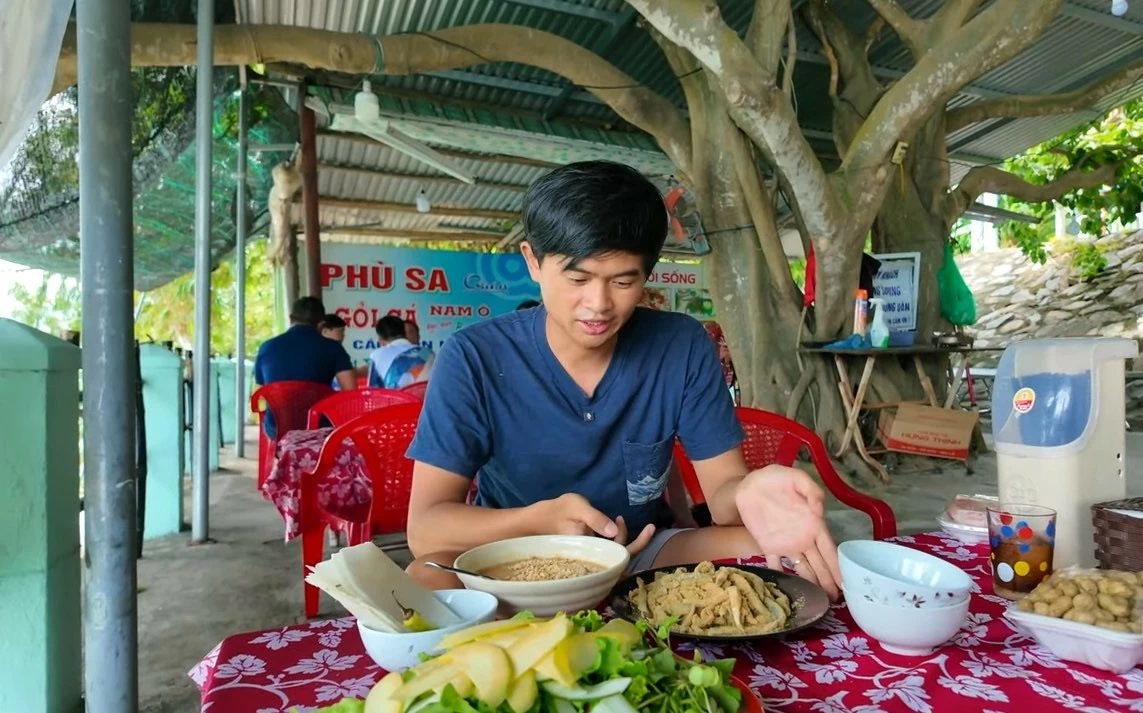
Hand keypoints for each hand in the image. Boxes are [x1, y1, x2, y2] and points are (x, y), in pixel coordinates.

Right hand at [532, 494, 654, 554]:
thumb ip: (595, 519)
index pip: (621, 555)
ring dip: (624, 538)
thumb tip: (614, 530)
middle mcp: (593, 558)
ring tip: (620, 518)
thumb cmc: (558, 510)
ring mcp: (591, 556)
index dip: (638, 544)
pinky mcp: (589, 552)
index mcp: (591, 550)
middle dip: (637, 543)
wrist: (537, 520)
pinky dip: (616, 540)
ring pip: (615, 554)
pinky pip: (608, 551)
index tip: (650, 527)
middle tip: (649, 526)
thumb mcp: (577, 508)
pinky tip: (614, 526)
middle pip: (622, 558)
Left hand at [734, 465, 841, 600]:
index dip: (837, 565)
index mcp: (813, 523)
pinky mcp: (767, 546)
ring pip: (802, 568)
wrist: (746, 484)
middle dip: (829, 581)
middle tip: (837, 601)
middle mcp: (803, 538)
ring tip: (820, 601)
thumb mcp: (796, 477)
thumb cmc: (774, 478)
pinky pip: (776, 565)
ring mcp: (785, 544)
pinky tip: (789, 591)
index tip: (846, 582)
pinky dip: (782, 577)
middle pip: (819, 564)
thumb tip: (819, 509)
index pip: (829, 548)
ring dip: (811, 584)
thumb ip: (811, 491)